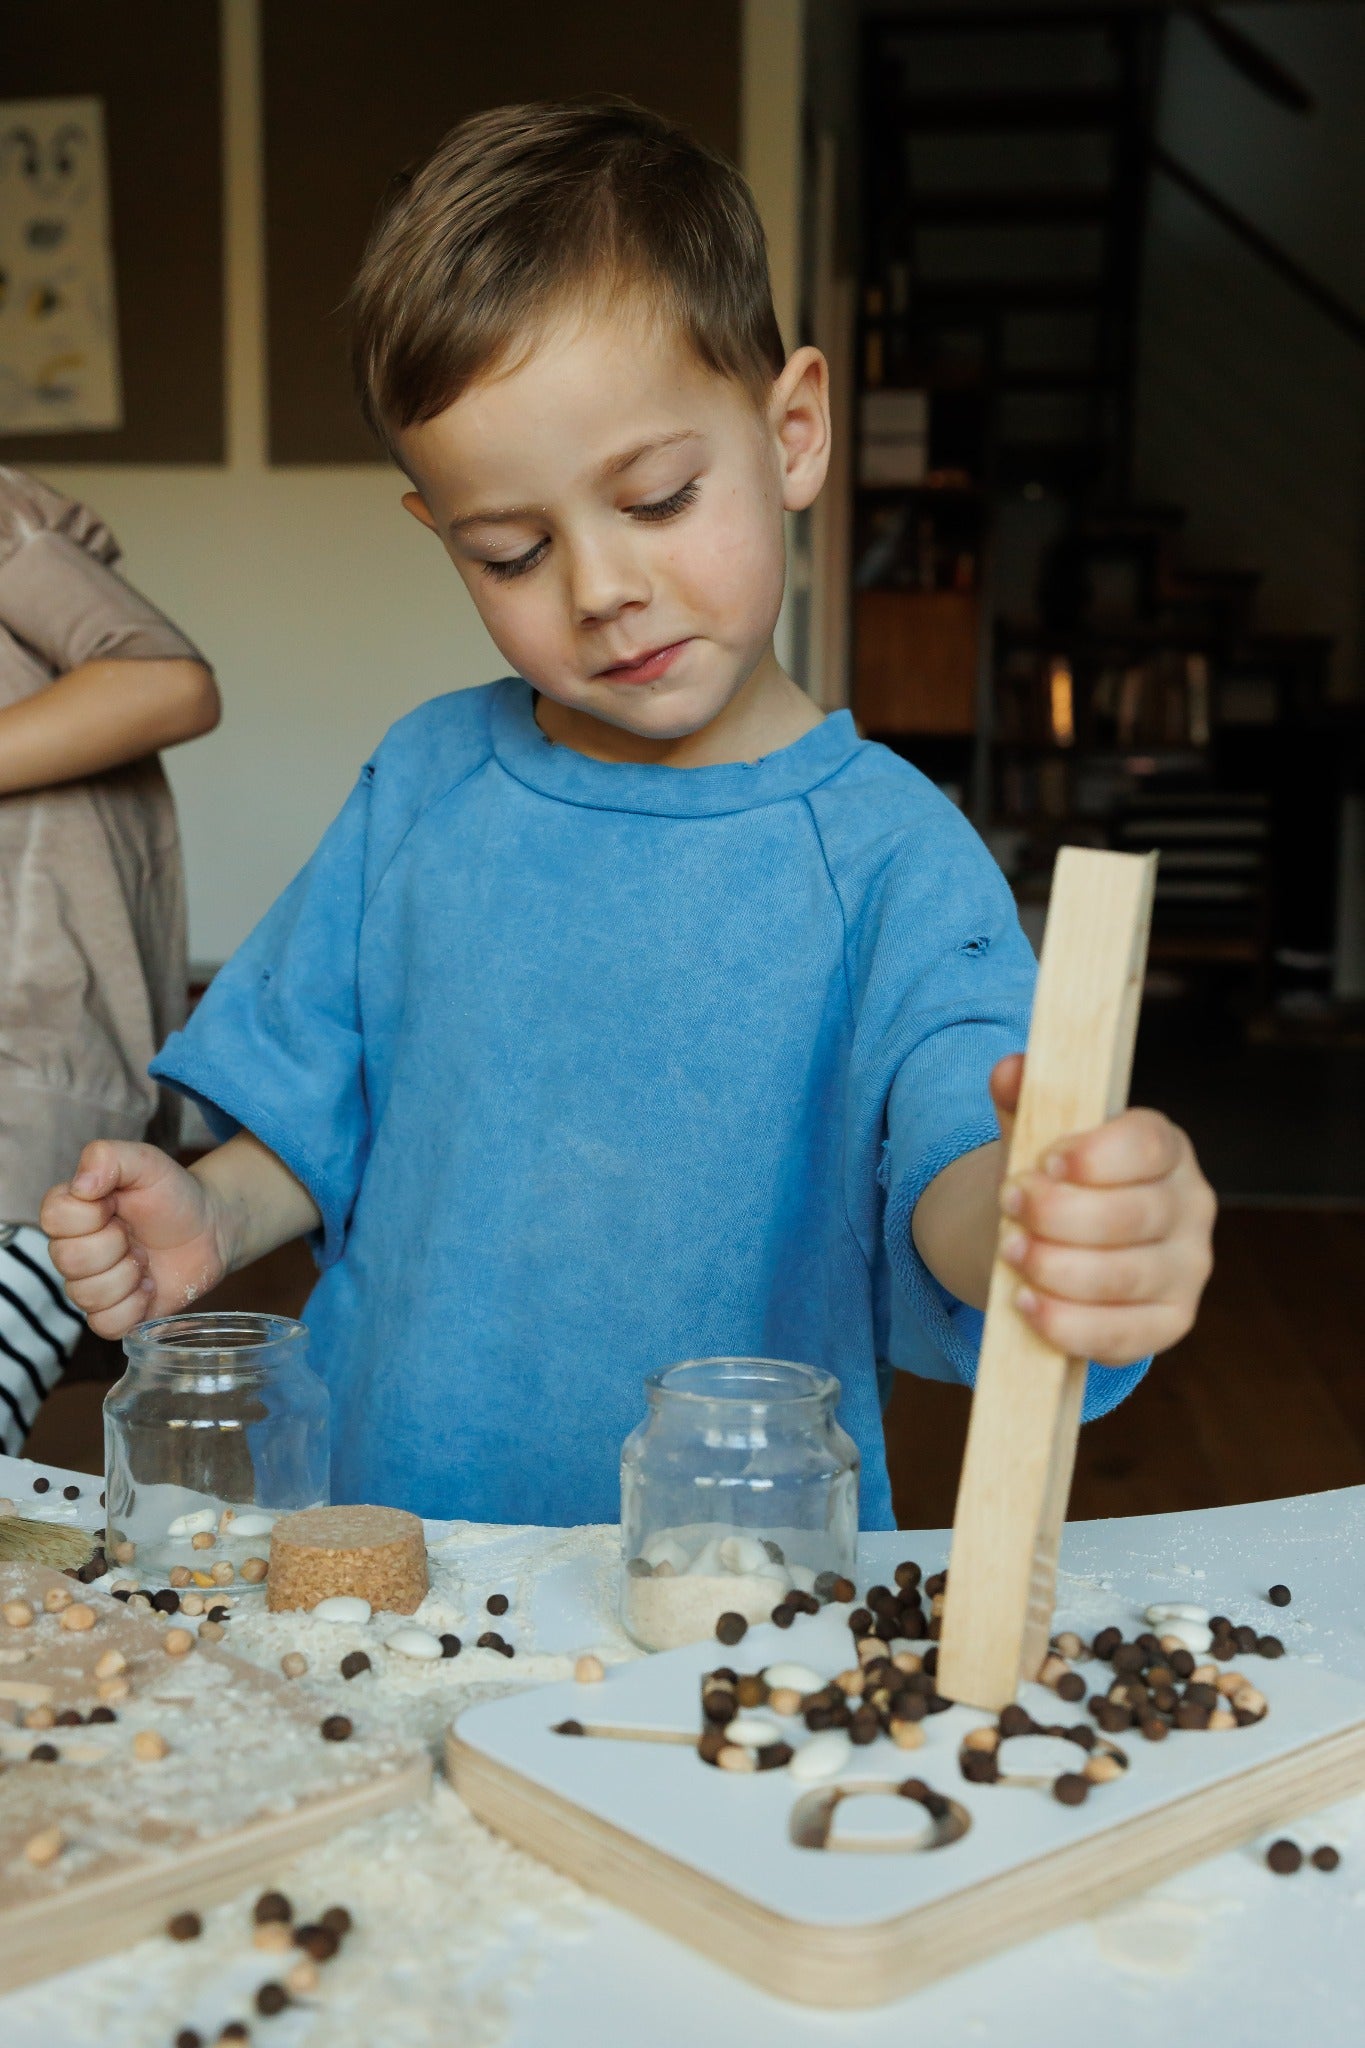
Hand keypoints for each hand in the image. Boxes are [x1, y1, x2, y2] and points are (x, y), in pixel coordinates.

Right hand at [40, 1141, 229, 1339]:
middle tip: (137, 1235)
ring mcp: (91, 1285)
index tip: (119, 1204)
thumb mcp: (146, 1162)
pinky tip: (149, 1286)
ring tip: (145, 1259)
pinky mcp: (113, 1314)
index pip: (53, 1217)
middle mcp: (73, 1250)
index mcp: (73, 1211)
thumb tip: (80, 1184)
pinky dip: (135, 1307)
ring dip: (128, 1275)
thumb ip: (108, 1157)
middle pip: (68, 1260)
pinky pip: (105, 1325)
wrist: (210, 1228)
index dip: (91, 1214)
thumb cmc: (173, 1194)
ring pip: (85, 1295)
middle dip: (115, 1245)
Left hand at [988, 1053, 1215, 1365]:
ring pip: (1125, 1277)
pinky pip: (1123, 1336)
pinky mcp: (1170, 1323)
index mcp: (1165, 1147)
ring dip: (1056, 1268)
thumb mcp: (1034, 1133)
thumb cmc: (1054, 1180)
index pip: (1149, 1145)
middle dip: (1059, 1215)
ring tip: (1010, 1251)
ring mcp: (1188, 1270)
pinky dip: (1067, 1324)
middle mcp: (1191, 1206)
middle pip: (1133, 1215)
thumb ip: (1022, 1098)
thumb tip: (1010, 1069)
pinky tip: (1026, 1303)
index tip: (1044, 1162)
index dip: (1096, 1156)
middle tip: (1009, 1207)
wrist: (1056, 1243)